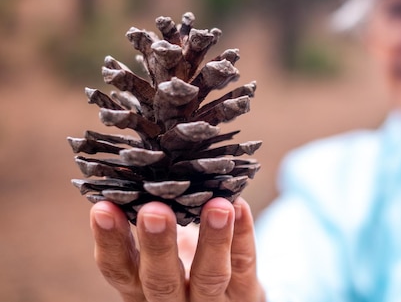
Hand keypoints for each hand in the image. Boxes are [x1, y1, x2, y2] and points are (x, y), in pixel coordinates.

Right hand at [89, 197, 264, 301]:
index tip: (103, 206)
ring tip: (217, 205)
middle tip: (154, 210)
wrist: (229, 297)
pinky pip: (245, 266)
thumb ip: (153, 219)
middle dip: (157, 246)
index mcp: (141, 287)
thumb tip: (148, 165)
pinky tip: (240, 207)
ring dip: (213, 240)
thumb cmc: (185, 262)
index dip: (110, 241)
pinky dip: (243, 235)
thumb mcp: (163, 246)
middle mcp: (172, 301)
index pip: (119, 269)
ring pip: (209, 277)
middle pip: (161, 281)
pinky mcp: (246, 295)